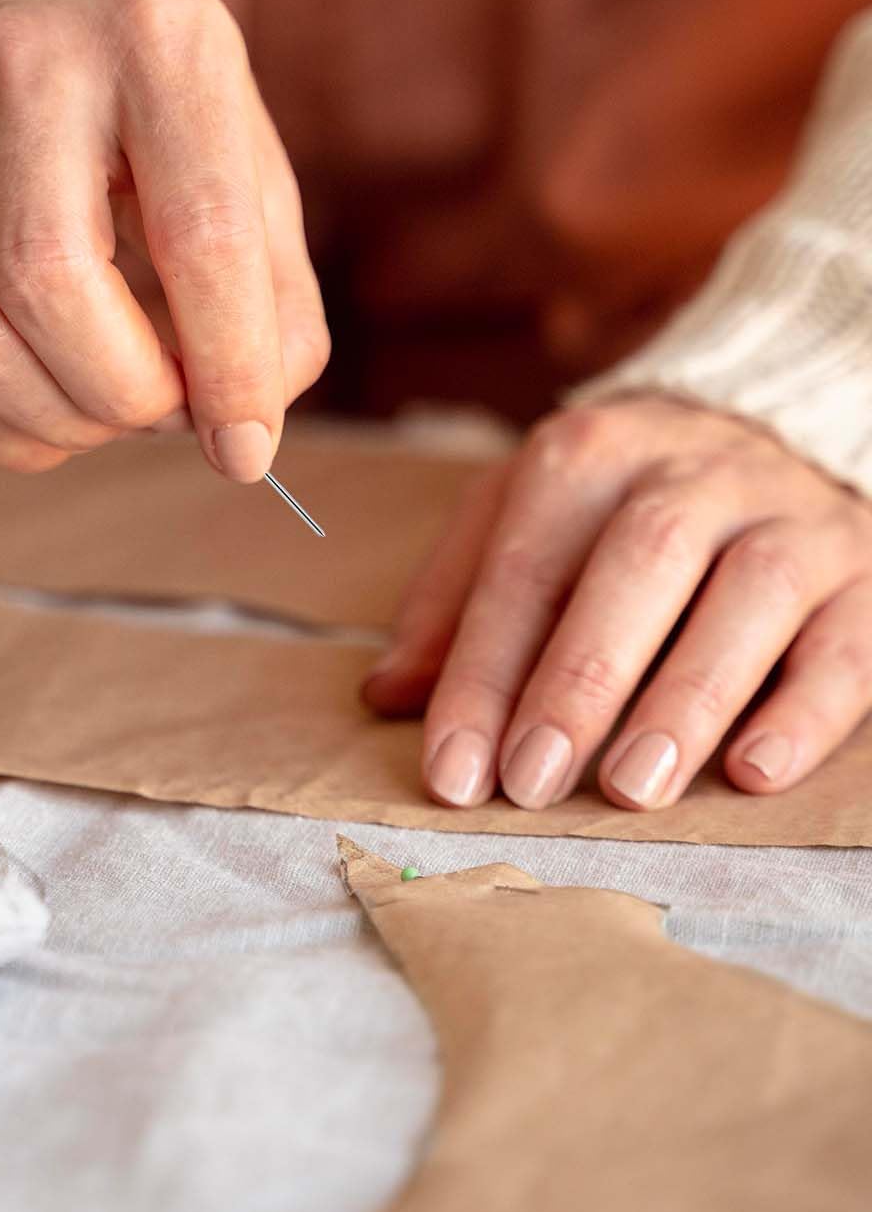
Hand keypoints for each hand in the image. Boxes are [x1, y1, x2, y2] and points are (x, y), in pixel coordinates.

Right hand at [0, 0, 328, 479]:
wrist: (3, 2)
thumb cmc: (153, 109)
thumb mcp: (245, 165)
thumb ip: (273, 299)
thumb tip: (242, 435)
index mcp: (155, 43)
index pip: (198, 236)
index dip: (230, 368)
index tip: (246, 448)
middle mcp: (24, 71)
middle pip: (52, 287)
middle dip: (127, 394)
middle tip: (168, 408)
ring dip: (58, 421)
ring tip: (111, 403)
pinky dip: (1, 432)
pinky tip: (51, 411)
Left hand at [364, 397, 871, 808]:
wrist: (771, 423)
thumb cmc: (615, 500)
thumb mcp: (520, 519)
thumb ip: (455, 601)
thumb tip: (388, 694)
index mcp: (589, 452)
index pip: (525, 568)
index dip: (483, 675)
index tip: (452, 771)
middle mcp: (695, 469)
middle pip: (640, 565)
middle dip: (579, 681)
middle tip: (531, 782)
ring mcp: (793, 513)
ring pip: (750, 595)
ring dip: (686, 699)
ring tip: (630, 789)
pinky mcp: (868, 567)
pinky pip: (848, 638)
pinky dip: (805, 710)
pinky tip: (753, 772)